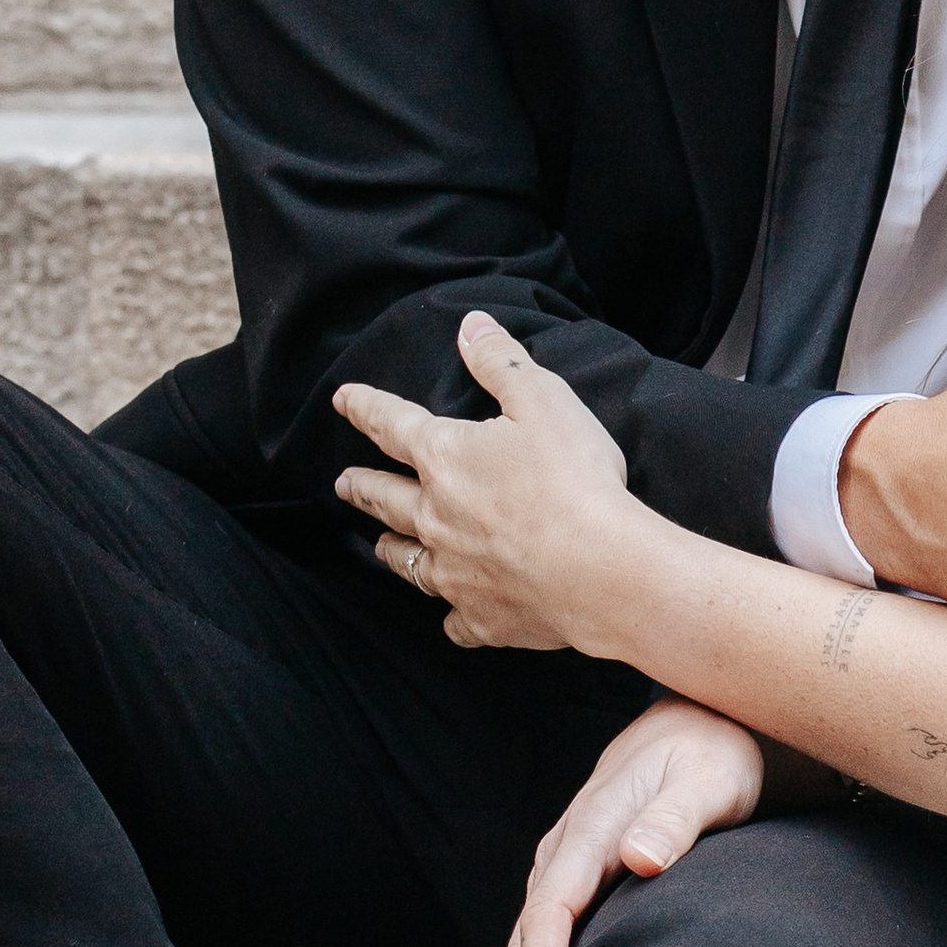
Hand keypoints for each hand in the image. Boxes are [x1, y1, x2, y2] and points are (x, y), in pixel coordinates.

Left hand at [334, 313, 643, 649]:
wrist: (602, 571)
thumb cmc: (575, 478)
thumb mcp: (543, 400)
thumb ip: (501, 361)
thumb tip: (471, 326)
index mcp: (445, 457)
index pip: (391, 423)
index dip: (365, 408)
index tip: (343, 400)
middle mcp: (435, 516)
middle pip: (385, 499)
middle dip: (362, 486)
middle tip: (344, 484)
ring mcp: (455, 572)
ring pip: (407, 562)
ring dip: (391, 549)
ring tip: (381, 545)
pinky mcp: (482, 617)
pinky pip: (455, 620)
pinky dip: (453, 615)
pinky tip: (455, 615)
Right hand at [496, 699, 764, 946]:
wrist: (704, 722)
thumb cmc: (715, 751)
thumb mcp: (709, 778)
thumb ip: (676, 818)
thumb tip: (637, 858)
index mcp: (589, 829)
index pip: (551, 909)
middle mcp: (564, 852)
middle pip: (523, 944)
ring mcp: (565, 870)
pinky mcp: (578, 885)